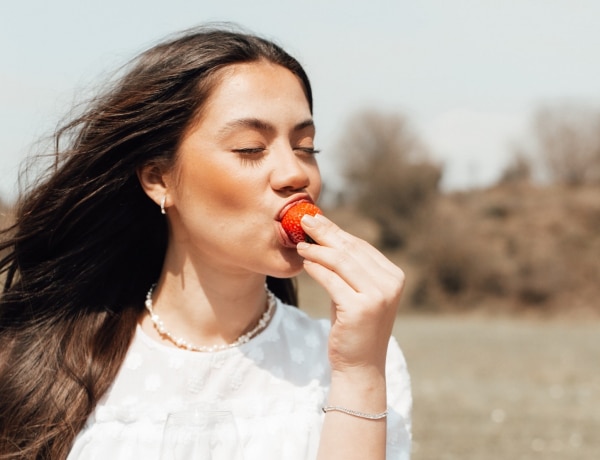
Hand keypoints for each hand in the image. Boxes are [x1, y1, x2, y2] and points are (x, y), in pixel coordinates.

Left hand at [296, 213, 404, 373]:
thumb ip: (348, 267)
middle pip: (350, 250)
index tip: (316, 220)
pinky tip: (304, 263)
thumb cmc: (353, 327)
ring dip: (317, 249)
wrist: (359, 366)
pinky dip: (315, 268)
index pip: (360, 246)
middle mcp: (391, 283)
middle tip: (303, 220)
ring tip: (299, 243)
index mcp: (394, 276)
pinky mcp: (360, 308)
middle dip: (324, 233)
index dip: (335, 231)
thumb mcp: (354, 292)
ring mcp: (378, 296)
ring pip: (340, 261)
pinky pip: (331, 280)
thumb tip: (324, 233)